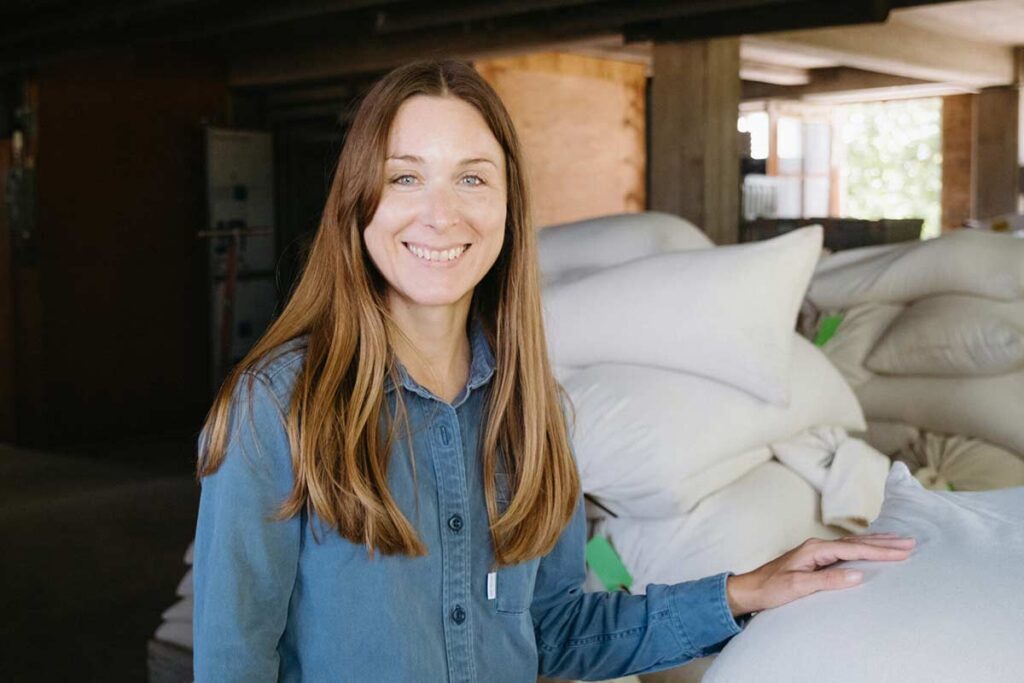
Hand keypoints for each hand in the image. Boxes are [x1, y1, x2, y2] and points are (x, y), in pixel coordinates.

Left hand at [725, 533, 914, 615]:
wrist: (750, 589)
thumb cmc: (770, 588)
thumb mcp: (798, 587)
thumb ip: (827, 580)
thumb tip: (857, 574)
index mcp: (815, 549)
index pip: (854, 549)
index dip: (880, 551)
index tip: (904, 552)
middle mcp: (817, 546)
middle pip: (857, 542)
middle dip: (885, 543)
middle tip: (912, 543)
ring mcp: (817, 551)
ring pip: (853, 544)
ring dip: (877, 542)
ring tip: (900, 541)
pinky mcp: (816, 559)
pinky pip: (846, 550)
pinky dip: (864, 547)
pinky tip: (871, 547)